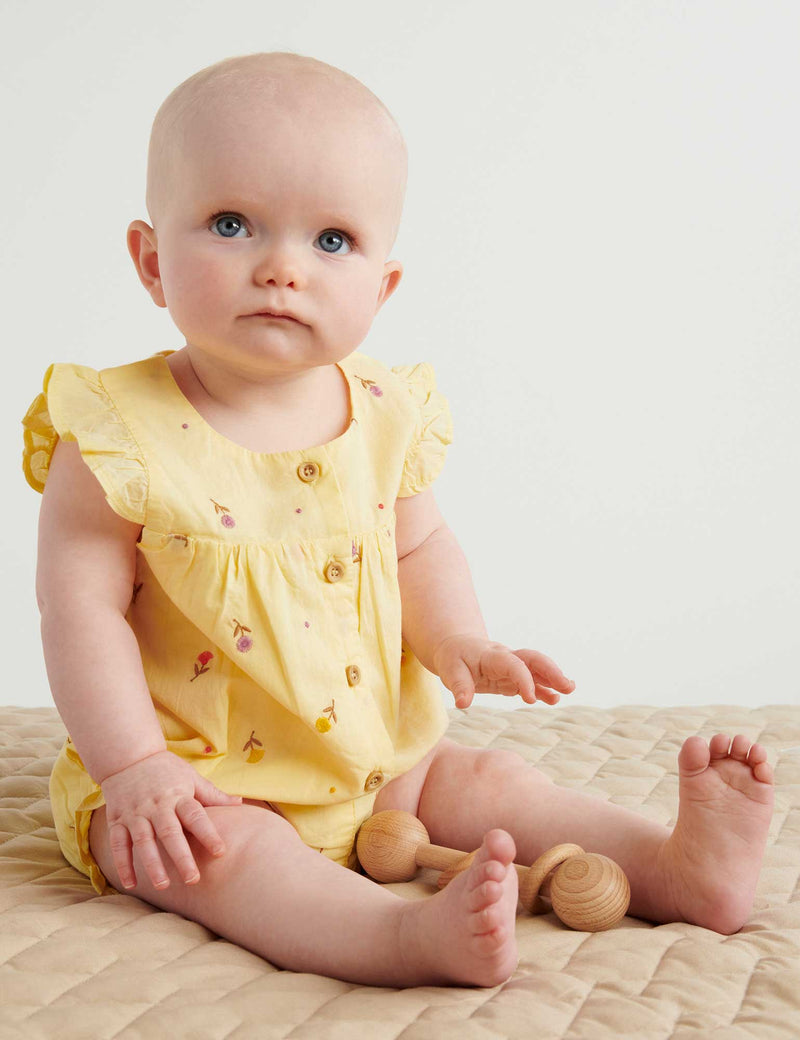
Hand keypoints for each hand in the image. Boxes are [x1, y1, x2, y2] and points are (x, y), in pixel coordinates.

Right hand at [99, 750, 242, 890]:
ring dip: (152, 865)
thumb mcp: (191, 777)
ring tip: (163, 886)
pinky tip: (131, 884)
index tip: (221, 852)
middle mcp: (157, 805)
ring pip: (143, 841)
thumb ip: (212, 795)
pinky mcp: (117, 819)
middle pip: (169, 833)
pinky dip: (123, 864)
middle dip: (181, 857)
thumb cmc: (166, 769)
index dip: (208, 833)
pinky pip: (119, 844)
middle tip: (193, 880)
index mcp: (178, 795)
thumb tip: (240, 804)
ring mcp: (135, 813)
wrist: (129, 755)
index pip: (196, 816)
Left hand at [432, 635, 575, 709]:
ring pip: (537, 669)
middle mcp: (507, 658)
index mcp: (492, 655)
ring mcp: (512, 667)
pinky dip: (544, 689)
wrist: (455, 647)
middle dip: (551, 671)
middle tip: (568, 686)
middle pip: (534, 659)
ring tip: (568, 690)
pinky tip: (554, 699)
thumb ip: (459, 686)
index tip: (530, 699)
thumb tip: (463, 703)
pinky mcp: (512, 677)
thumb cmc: (452, 658)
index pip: (514, 665)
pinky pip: (532, 681)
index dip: (524, 680)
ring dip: (553, 679)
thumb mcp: (449, 670)